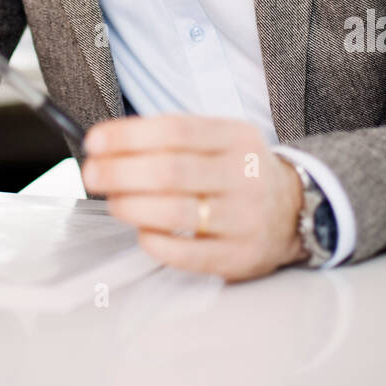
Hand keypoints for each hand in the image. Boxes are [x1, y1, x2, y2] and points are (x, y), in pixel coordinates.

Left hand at [80, 114, 308, 280]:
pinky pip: (188, 254)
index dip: (128, 136)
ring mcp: (244, 217)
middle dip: (120, 172)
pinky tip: (142, 233)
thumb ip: (173, 137)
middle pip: (170, 170)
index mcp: (236, 137)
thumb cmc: (238, 171)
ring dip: (132, 206)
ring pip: (177, 212)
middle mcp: (244, 174)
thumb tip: (109, 143)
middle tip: (92, 175)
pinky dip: (156, 242)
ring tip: (114, 202)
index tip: (95, 142)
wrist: (293, 211)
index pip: (175, 129)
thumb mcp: (220, 139)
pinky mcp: (239, 256)